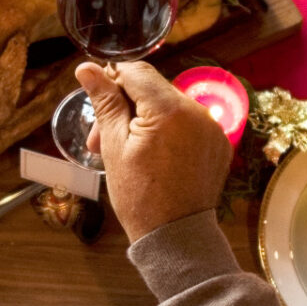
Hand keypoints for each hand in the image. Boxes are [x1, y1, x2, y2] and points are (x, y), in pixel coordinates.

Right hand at [76, 61, 230, 236]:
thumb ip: (105, 102)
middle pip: (153, 90)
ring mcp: (212, 128)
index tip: (98, 101)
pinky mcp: (218, 144)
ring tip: (124, 151)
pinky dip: (168, 132)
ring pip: (169, 107)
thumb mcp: (114, 146)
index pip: (136, 72)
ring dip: (145, 120)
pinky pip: (188, 125)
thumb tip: (88, 68)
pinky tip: (152, 157)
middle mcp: (198, 112)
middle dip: (125, 108)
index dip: (112, 81)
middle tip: (99, 139)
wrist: (175, 237)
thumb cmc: (140, 196)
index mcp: (170, 109)